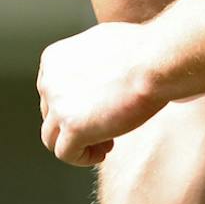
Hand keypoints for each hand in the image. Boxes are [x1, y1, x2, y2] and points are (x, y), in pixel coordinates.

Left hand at [37, 23, 164, 165]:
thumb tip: (94, 77)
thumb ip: (87, 63)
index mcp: (53, 59)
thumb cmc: (142, 51)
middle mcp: (49, 81)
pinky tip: (103, 152)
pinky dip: (83, 158)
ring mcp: (58, 105)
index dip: (74, 105)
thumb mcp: (101, 46)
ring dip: (78, 144)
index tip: (96, 110)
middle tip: (106, 128)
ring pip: (52, 138)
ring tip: (105, 144)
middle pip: (51, 115)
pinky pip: (66, 154)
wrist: (155, 62)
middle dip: (77, 124)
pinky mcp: (72, 127)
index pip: (51, 93)